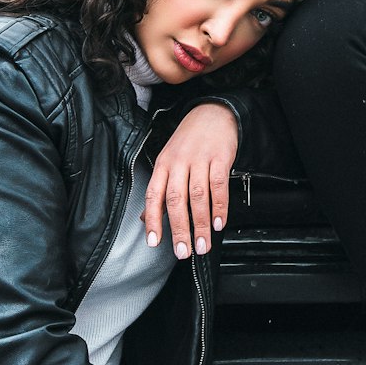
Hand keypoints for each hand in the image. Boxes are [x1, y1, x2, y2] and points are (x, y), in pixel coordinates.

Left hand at [143, 104, 237, 258]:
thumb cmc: (189, 141)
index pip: (154, 194)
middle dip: (180, 229)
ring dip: (201, 224)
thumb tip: (145, 218)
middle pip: (176, 199)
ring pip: (198, 196)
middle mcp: (178, 162)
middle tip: (184, 251)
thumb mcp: (169, 161)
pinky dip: (219, 207)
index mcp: (163, 164)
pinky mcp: (220, 157)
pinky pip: (219, 186)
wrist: (213, 113)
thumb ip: (160, 190)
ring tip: (203, 245)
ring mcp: (200, 159)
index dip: (152, 220)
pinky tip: (219, 223)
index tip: (154, 242)